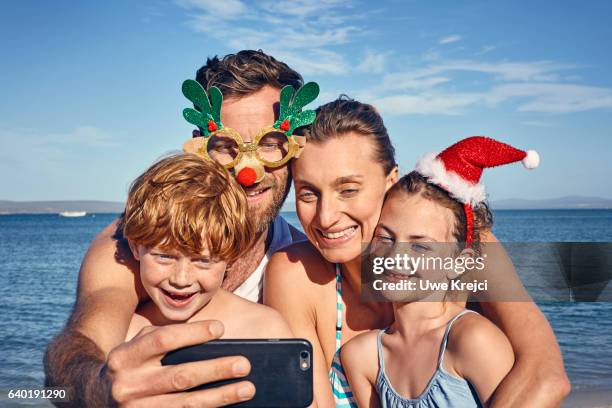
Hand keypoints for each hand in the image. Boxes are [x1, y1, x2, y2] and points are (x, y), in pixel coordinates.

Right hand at [103, 320, 254, 406]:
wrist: (94, 398)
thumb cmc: (130, 364)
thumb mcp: (136, 345)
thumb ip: (164, 337)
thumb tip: (213, 333)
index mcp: (125, 357)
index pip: (163, 340)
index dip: (193, 333)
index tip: (221, 328)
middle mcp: (128, 384)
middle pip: (180, 376)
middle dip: (216, 369)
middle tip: (244, 364)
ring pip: (186, 404)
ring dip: (221, 396)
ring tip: (247, 388)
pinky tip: (228, 406)